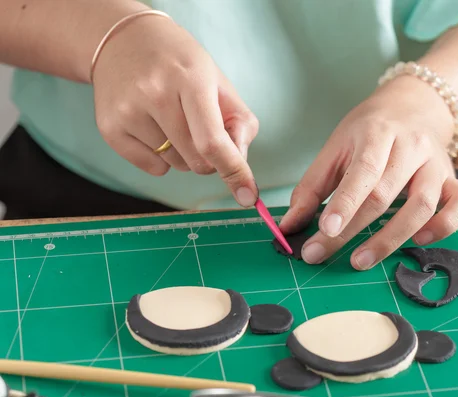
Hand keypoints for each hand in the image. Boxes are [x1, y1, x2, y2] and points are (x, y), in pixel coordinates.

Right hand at [91, 14, 258, 206]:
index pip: (213, 141)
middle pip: (196, 160)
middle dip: (209, 158)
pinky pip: (153, 168)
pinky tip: (153, 125)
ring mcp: (128, 112)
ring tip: (171, 118)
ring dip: (184, 154)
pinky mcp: (110, 129)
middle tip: (201, 129)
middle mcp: (155, 94)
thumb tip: (240, 165)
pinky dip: (161, 157)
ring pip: (175, 166)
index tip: (249, 197)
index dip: (234, 172)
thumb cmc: (181, 65)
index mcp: (190, 80)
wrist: (123, 40)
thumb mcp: (219, 82)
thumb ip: (240, 123)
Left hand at [279, 76, 457, 269]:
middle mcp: (411, 147)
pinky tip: (419, 240)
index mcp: (377, 134)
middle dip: (351, 230)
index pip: (362, 172)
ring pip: (422, 205)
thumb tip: (289, 225)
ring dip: (391, 239)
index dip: (344, 204)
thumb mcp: (336, 148)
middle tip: (321, 254)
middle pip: (384, 194)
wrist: (414, 106)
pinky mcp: (453, 178)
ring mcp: (436, 164)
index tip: (323, 231)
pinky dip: (444, 226)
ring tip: (360, 260)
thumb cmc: (369, 130)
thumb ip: (312, 186)